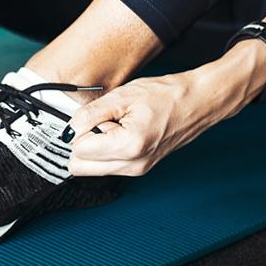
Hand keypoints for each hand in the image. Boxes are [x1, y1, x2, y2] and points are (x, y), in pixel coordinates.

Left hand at [66, 72, 216, 176]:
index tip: (94, 117)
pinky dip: (106, 150)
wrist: (197, 102)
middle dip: (83, 143)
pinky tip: (122, 132)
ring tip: (117, 126)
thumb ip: (90, 115)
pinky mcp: (139, 168)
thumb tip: (68, 130)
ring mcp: (137, 169)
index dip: (79, 130)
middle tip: (103, 123)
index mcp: (128, 146)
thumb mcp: (121, 96)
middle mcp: (132, 165)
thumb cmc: (167, 96)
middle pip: (80, 167)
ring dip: (95, 147)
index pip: (78, 149)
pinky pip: (107, 165)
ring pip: (91, 169)